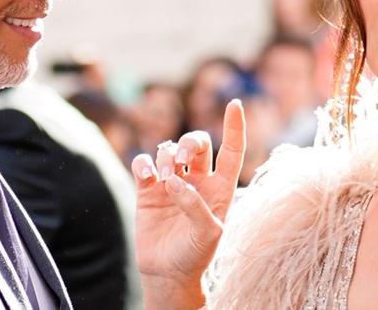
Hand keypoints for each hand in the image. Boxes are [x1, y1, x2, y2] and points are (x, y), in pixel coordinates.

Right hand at [132, 100, 245, 309]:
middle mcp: (197, 181)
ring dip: (166, 157)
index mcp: (220, 188)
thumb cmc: (195, 255)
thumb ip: (196, 207)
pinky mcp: (148, 190)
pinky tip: (146, 175)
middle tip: (181, 157)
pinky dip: (143, 163)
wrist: (167, 273)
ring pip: (169, 150)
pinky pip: (144, 163)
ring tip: (163, 178)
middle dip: (189, 141)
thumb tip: (176, 182)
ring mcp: (171, 183)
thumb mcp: (208, 235)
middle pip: (197, 144)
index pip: (231, 150)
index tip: (234, 104)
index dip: (234, 127)